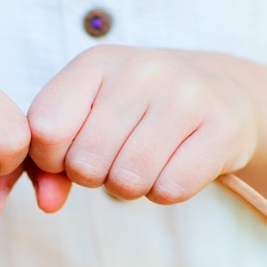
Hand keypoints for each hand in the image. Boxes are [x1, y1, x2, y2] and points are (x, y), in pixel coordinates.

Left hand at [21, 46, 262, 207]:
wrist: (221, 95)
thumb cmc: (136, 116)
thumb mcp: (86, 122)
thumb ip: (48, 163)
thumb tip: (47, 203)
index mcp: (96, 63)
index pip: (45, 129)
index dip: (52, 160)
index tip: (73, 152)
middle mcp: (141, 70)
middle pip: (86, 164)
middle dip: (95, 177)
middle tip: (118, 158)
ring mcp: (185, 95)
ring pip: (128, 181)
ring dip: (131, 188)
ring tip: (146, 162)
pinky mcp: (221, 127)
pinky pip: (170, 189)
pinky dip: (166, 192)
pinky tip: (175, 166)